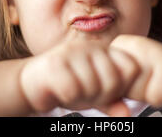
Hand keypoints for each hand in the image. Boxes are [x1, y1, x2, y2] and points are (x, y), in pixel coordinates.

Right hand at [19, 39, 140, 115]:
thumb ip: (112, 102)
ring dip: (82, 97)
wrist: (30, 82)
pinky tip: (60, 90)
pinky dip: (67, 97)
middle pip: (114, 80)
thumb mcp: (93, 95)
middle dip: (101, 96)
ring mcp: (73, 52)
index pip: (131, 68)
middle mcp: (91, 46)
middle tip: (85, 94)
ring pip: (93, 86)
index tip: (106, 92)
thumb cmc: (67, 86)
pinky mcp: (55, 62)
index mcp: (104, 50)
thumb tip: (127, 115)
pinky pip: (72, 90)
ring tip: (72, 90)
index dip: (122, 87)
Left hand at [110, 35, 161, 106]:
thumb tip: (102, 94)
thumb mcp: (127, 78)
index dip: (121, 89)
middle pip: (123, 87)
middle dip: (136, 93)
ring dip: (150, 95)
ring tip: (159, 81)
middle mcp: (135, 42)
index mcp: (120, 43)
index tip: (135, 79)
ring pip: (139, 93)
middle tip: (151, 79)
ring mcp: (155, 50)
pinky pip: (156, 97)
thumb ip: (111, 83)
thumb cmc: (155, 77)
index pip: (108, 81)